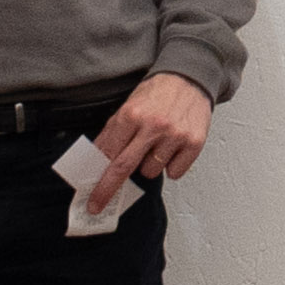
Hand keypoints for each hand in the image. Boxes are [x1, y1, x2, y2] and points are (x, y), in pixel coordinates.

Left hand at [98, 68, 216, 186]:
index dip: (97, 177)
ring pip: (150, 173)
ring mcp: (174, 136)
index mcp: (131, 115)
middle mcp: (153, 126)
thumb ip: (113, 133)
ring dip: (148, 166)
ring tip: (155, 146)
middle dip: (108, 190)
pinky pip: (174, 172)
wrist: (190, 78)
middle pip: (124, 167)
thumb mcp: (128, 106)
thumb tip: (98, 161)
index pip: (108, 153)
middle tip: (97, 205)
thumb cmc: (158, 94)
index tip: (91, 196)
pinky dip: (170, 166)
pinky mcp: (193, 143)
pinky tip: (172, 149)